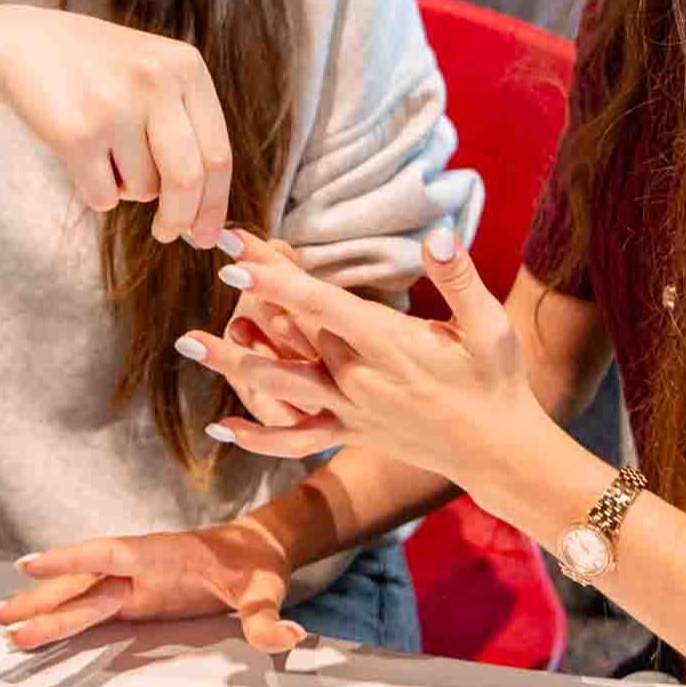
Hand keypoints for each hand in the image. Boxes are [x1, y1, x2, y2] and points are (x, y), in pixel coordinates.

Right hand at [0, 5, 231, 244]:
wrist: (26, 44)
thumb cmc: (101, 73)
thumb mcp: (156, 77)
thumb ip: (188, 130)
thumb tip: (205, 214)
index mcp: (187, 67)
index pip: (217, 153)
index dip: (215, 203)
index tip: (207, 234)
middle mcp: (156, 81)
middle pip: (187, 179)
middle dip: (179, 217)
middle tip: (167, 233)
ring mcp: (116, 106)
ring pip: (143, 190)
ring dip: (126, 188)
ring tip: (106, 151)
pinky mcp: (77, 132)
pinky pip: (103, 197)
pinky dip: (96, 192)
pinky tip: (82, 155)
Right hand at [0, 516, 304, 654]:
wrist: (257, 548)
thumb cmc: (257, 564)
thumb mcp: (268, 591)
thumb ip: (270, 618)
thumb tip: (287, 636)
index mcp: (163, 555)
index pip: (111, 555)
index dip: (72, 559)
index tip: (30, 564)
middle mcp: (138, 566)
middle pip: (81, 581)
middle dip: (40, 597)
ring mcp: (131, 581)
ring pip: (77, 593)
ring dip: (38, 606)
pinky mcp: (131, 597)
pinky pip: (88, 607)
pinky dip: (58, 616)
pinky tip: (30, 624)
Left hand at [177, 228, 545, 492]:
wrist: (498, 451)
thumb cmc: (495, 380)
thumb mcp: (488, 326)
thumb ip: (458, 279)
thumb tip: (436, 235)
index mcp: (389, 345)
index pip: (321, 305)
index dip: (276, 279)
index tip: (237, 255)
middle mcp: (360, 379)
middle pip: (294, 331)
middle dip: (253, 295)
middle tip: (213, 259)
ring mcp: (351, 410)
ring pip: (280, 386)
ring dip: (233, 362)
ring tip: (187, 342)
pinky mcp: (350, 433)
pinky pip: (297, 437)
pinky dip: (258, 436)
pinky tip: (220, 428)